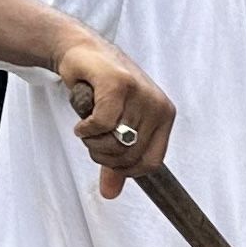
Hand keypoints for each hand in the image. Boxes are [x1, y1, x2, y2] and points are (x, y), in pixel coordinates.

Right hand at [58, 38, 173, 190]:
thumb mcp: (114, 128)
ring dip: (92, 141)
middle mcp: (157, 105)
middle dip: (103, 155)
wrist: (81, 52)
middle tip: (92, 137)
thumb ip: (114, 162)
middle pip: (129, 156)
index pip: (151, 162)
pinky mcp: (118, 84)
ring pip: (115, 142)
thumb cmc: (100, 89)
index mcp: (164, 116)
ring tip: (88, 125)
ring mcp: (140, 94)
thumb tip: (110, 194)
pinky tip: (83, 120)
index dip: (126, 170)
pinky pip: (102, 124)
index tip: (109, 160)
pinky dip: (86, 128)